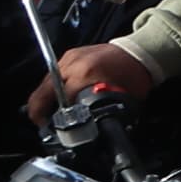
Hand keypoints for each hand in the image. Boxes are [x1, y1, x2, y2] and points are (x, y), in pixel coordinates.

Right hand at [30, 40, 155, 125]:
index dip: (54, 117)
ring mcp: (69, 57)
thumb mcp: (122, 99)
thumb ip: (101, 112)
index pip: (59, 100)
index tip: (54, 129)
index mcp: (86, 73)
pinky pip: (53, 75)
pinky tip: (57, 98)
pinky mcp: (70, 55)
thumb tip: (88, 130)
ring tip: (48, 114)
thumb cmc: (134, 76)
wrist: (141, 51)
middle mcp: (72, 63)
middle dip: (39, 111)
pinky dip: (52, 88)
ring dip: (45, 100)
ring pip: (45, 84)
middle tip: (44, 124)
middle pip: (43, 92)